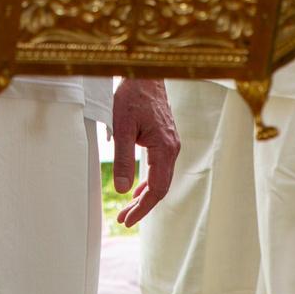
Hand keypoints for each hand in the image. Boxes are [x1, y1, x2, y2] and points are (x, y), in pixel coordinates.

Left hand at [111, 78, 179, 227]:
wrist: (145, 73)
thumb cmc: (133, 96)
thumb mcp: (122, 127)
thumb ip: (123, 159)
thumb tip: (123, 190)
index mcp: (165, 148)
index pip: (157, 189)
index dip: (142, 208)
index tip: (127, 220)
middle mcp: (172, 148)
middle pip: (161, 187)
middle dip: (142, 206)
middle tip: (123, 220)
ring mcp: (171, 144)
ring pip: (161, 178)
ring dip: (144, 195)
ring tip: (127, 209)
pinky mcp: (165, 139)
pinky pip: (160, 167)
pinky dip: (148, 181)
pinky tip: (137, 188)